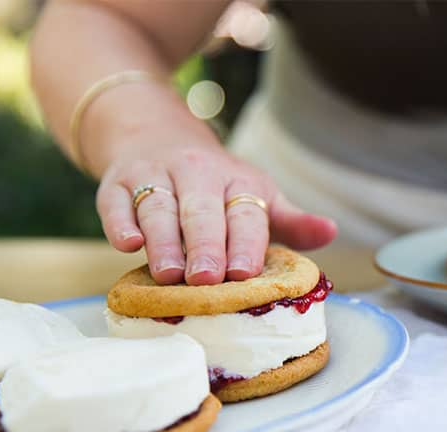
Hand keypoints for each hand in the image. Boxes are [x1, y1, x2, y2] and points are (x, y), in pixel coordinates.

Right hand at [96, 146, 336, 285]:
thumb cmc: (214, 184)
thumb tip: (330, 232)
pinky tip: (127, 244)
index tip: (244, 273)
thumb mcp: (255, 195)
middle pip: (201, 212)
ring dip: (164, 242)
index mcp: (236, 181)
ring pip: (158, 208)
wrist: (156, 137)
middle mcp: (196, 174)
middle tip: (205, 280)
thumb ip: (289, 220)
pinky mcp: (117, 183)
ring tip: (169, 275)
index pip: (245, 214)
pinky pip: (116, 203)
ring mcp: (154, 176)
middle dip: (205, 246)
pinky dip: (120, 223)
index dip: (245, 243)